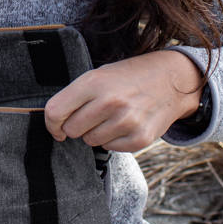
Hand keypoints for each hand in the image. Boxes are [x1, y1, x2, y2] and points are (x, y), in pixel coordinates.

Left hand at [44, 50, 204, 151]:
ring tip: (112, 116)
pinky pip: (110, 148)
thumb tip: (55, 124)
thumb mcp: (100, 74)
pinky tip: (125, 124)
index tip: (56, 127)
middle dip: (77, 126)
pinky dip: (113, 140)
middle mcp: (109, 101)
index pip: (55, 111)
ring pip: (90, 141)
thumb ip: (76, 96)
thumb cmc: (129, 77)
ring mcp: (126, 121)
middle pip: (71, 130)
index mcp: (94, 82)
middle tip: (92, 115)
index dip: (51, 124)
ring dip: (96, 133)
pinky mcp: (139, 138)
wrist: (171, 80)